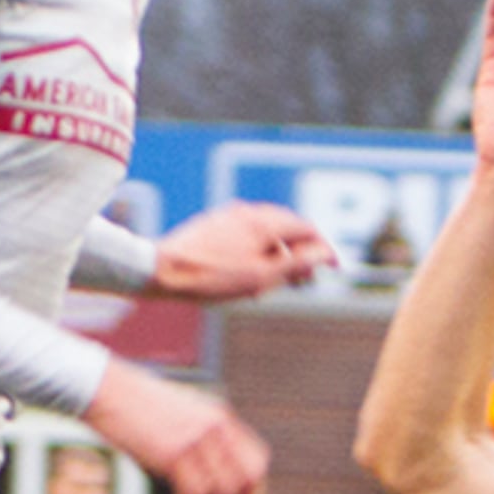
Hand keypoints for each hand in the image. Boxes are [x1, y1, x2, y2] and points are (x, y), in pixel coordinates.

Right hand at [82, 359, 271, 493]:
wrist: (105, 389)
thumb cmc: (135, 404)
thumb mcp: (180, 413)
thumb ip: (200, 436)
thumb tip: (210, 478)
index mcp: (220, 417)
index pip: (257, 462)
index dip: (256, 492)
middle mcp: (214, 428)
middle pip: (246, 481)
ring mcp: (194, 440)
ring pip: (219, 493)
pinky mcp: (172, 453)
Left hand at [147, 202, 335, 301]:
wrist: (160, 269)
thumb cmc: (211, 278)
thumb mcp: (262, 277)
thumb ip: (297, 264)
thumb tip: (325, 253)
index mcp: (264, 221)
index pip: (307, 229)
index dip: (323, 250)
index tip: (333, 268)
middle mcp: (248, 211)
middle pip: (287, 228)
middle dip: (300, 253)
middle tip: (305, 281)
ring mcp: (228, 216)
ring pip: (265, 232)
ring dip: (278, 254)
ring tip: (277, 281)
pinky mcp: (212, 225)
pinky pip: (246, 235)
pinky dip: (257, 252)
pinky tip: (250, 274)